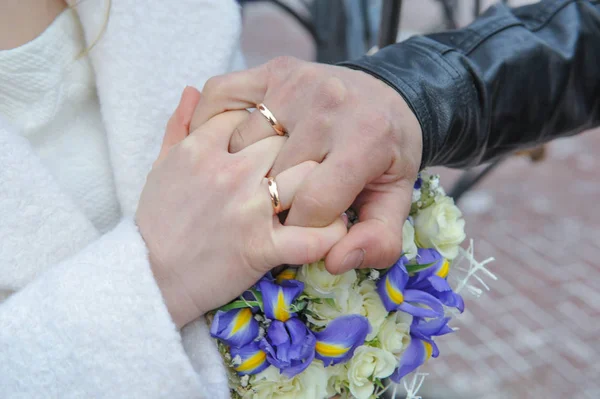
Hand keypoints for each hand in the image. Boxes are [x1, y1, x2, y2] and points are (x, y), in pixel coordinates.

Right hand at [136, 87, 346, 327]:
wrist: (149, 278)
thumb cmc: (156, 221)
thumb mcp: (160, 166)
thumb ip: (178, 125)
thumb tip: (192, 89)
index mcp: (203, 147)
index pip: (253, 114)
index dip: (270, 125)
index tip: (277, 139)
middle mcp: (230, 170)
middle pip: (288, 138)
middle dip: (300, 147)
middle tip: (309, 162)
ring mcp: (248, 208)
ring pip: (308, 175)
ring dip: (322, 182)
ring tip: (326, 190)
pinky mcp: (261, 248)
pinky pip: (312, 235)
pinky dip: (331, 232)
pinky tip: (333, 228)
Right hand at [190, 57, 422, 274]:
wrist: (388, 93)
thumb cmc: (387, 153)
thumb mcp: (395, 199)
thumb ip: (379, 239)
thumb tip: (336, 262)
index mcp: (365, 140)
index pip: (313, 204)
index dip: (303, 228)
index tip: (303, 226)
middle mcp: (328, 106)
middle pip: (274, 176)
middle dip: (273, 201)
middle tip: (279, 204)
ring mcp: (295, 83)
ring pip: (241, 144)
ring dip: (241, 167)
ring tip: (257, 177)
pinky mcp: (271, 69)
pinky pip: (220, 95)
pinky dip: (210, 120)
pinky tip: (223, 144)